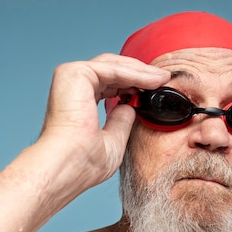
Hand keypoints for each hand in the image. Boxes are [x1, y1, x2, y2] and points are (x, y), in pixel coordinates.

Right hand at [38, 54, 169, 188]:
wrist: (67, 165)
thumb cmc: (81, 162)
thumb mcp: (112, 141)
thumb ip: (120, 121)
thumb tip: (130, 107)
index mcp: (77, 101)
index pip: (109, 84)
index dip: (134, 84)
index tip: (156, 90)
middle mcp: (71, 86)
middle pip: (112, 70)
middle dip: (140, 73)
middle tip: (164, 79)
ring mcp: (70, 77)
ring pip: (114, 66)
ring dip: (141, 71)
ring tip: (163, 79)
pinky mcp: (74, 73)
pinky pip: (112, 68)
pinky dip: (135, 73)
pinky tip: (153, 80)